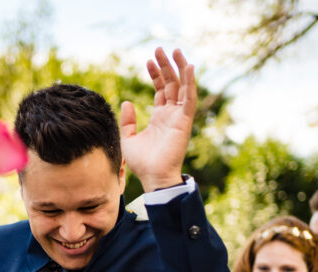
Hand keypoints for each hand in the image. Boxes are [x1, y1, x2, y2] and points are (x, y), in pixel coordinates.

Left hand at [121, 47, 196, 191]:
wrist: (153, 176)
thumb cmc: (142, 162)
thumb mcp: (128, 139)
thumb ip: (128, 120)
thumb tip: (127, 102)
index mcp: (160, 117)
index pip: (160, 90)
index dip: (155, 74)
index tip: (148, 60)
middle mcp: (171, 115)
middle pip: (171, 84)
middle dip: (165, 66)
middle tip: (159, 48)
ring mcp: (179, 117)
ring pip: (182, 87)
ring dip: (179, 68)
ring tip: (173, 51)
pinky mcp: (184, 121)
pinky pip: (188, 98)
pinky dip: (189, 83)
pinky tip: (188, 67)